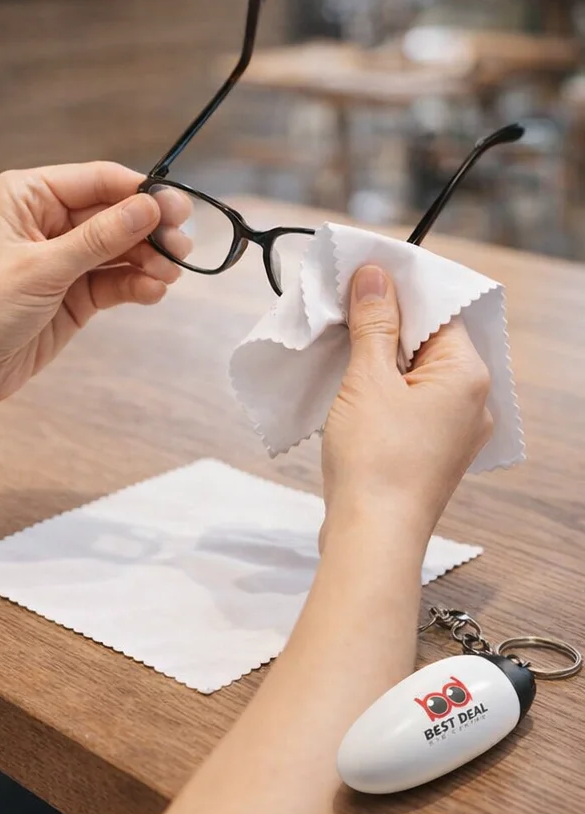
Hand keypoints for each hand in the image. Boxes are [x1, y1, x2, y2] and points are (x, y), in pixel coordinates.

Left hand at [0, 162, 190, 406]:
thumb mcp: (43, 268)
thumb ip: (100, 238)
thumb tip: (150, 208)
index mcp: (28, 195)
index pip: (96, 180)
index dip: (138, 192)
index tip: (175, 208)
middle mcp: (47, 220)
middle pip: (114, 214)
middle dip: (149, 230)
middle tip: (182, 244)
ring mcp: (64, 257)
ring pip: (120, 248)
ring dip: (148, 260)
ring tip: (170, 274)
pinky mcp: (75, 293)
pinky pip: (115, 279)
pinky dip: (136, 284)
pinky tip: (153, 291)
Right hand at [321, 264, 493, 545]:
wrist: (372, 535)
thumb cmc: (375, 460)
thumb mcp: (368, 380)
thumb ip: (374, 324)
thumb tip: (375, 277)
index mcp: (468, 376)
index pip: (440, 313)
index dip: (400, 292)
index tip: (360, 277)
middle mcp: (472, 401)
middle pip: (429, 342)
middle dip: (385, 324)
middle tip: (342, 309)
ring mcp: (453, 429)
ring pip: (416, 373)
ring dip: (379, 357)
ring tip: (341, 346)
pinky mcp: (429, 450)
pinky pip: (409, 402)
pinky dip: (382, 388)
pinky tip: (350, 387)